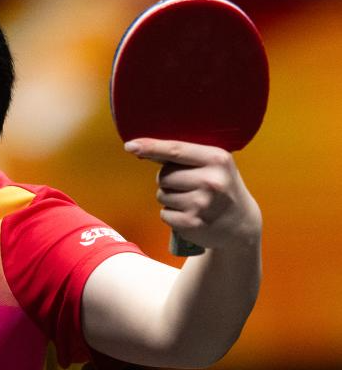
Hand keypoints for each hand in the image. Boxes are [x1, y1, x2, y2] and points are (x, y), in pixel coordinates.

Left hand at [125, 138, 261, 251]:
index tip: (130, 145)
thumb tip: (142, 148)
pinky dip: (171, 215)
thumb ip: (185, 156)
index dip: (150, 147)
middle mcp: (211, 180)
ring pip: (162, 195)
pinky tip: (190, 214)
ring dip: (169, 198)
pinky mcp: (192, 223)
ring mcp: (201, 203)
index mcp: (217, 159)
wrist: (240, 223)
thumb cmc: (220, 188)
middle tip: (188, 186)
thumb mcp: (214, 165)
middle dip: (168, 180)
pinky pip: (164, 214)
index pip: (175, 150)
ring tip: (192, 201)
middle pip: (163, 175)